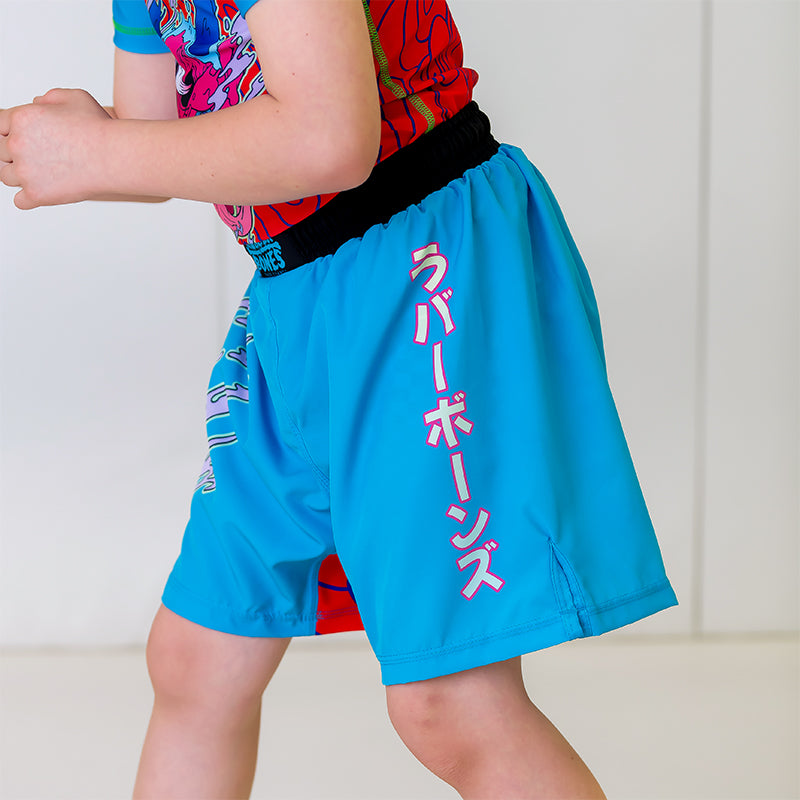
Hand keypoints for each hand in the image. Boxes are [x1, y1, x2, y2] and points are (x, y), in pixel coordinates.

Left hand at [0, 89, 113, 209]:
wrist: (115, 158)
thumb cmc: (99, 128)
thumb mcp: (75, 97)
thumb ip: (49, 97)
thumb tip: (35, 103)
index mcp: (21, 118)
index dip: (10, 131)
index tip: (24, 138)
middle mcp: (17, 144)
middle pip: (0, 151)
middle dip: (15, 153)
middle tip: (36, 157)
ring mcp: (25, 172)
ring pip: (6, 176)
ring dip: (20, 175)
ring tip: (42, 174)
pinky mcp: (37, 195)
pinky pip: (19, 201)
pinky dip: (29, 198)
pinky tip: (44, 191)